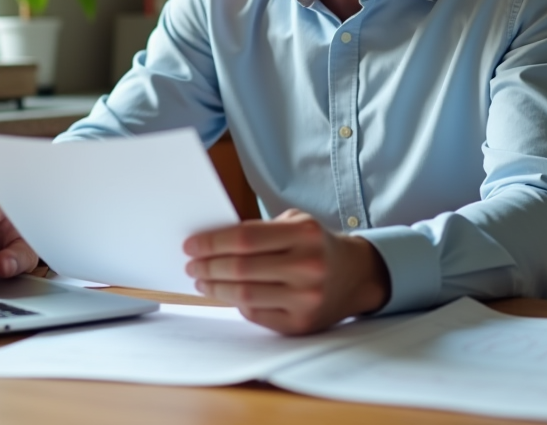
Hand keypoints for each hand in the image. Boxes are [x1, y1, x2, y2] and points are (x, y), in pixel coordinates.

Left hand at [183, 209, 390, 334]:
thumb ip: (258, 229)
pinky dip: (235, 303)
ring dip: (215, 287)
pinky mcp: (301, 323)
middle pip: (241, 268)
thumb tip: (211, 241)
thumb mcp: (295, 222)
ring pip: (245, 295)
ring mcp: (306, 298)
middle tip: (191, 264)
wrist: (355, 275)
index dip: (212, 242)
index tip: (190, 245)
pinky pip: (256, 314)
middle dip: (208, 266)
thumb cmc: (315, 244)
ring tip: (201, 280)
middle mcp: (308, 266)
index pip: (245, 238)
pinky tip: (225, 293)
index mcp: (304, 234)